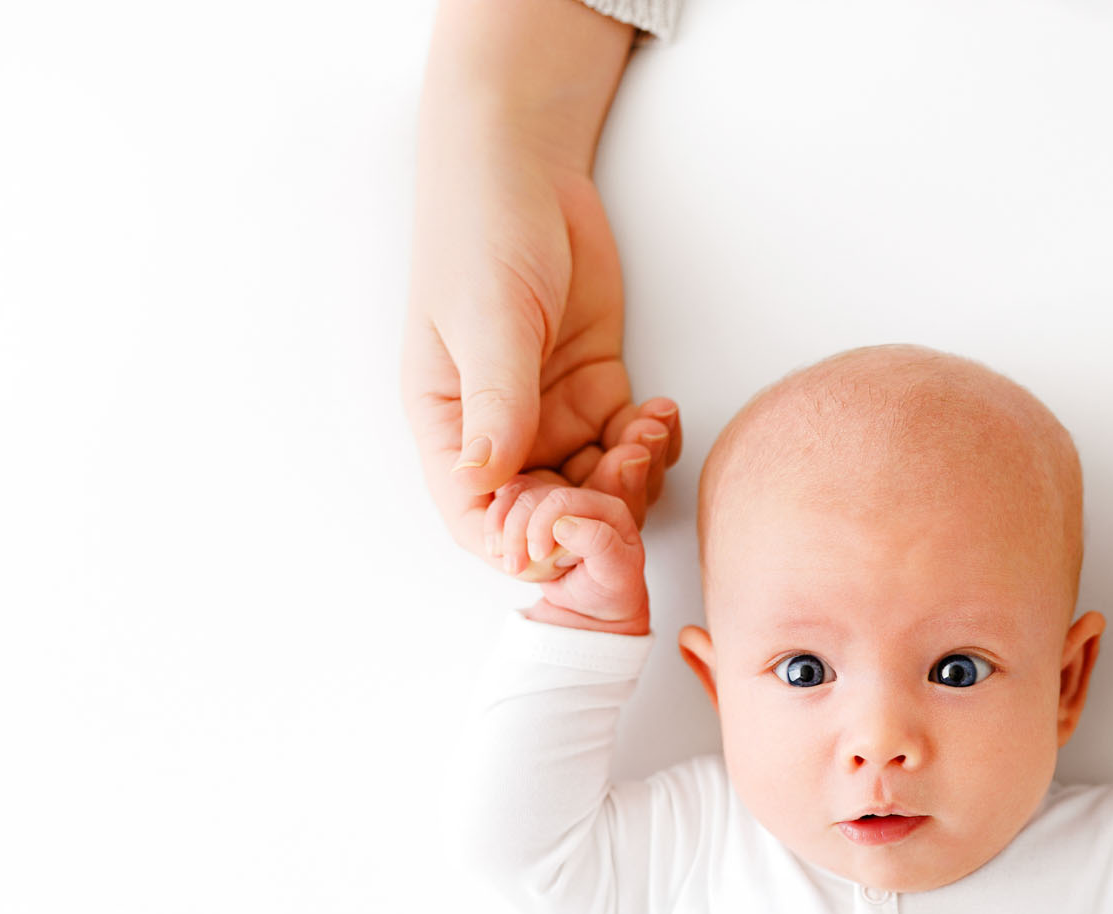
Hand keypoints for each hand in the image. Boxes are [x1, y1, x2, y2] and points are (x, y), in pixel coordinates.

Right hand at [401, 100, 681, 562]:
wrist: (526, 169)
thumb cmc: (482, 232)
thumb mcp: (489, 320)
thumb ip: (495, 403)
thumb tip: (484, 482)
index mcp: (450, 430)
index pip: (481, 523)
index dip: (527, 544)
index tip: (573, 522)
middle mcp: (500, 435)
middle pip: (549, 519)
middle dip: (595, 513)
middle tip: (628, 464)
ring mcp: (552, 416)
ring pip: (598, 490)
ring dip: (632, 481)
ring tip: (648, 429)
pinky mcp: (597, 392)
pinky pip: (630, 449)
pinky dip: (653, 447)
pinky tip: (661, 412)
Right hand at [484, 478, 649, 634]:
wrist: (594, 604)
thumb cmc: (609, 588)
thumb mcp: (615, 572)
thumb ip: (599, 543)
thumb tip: (563, 524)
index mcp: (606, 507)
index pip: (564, 499)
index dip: (542, 523)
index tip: (537, 556)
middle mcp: (578, 500)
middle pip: (533, 495)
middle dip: (517, 530)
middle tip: (515, 567)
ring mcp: (553, 505)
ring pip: (514, 498)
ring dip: (500, 528)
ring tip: (505, 562)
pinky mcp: (532, 512)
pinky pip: (504, 505)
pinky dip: (493, 526)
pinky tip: (496, 551)